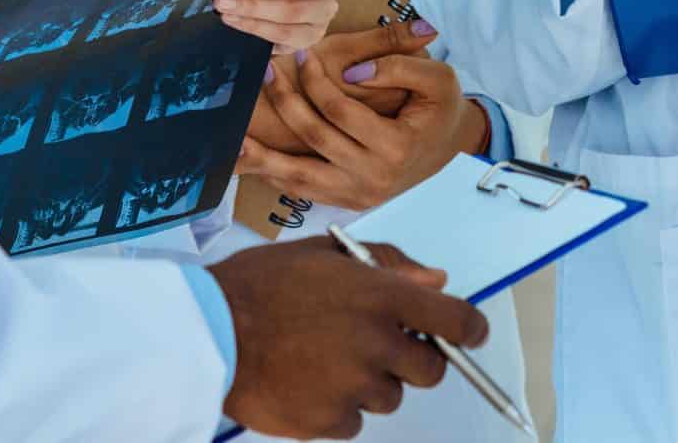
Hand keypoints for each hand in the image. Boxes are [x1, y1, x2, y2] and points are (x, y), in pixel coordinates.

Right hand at [210, 236, 486, 439]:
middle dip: (413, 359)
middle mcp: (378, 343)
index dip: (469, 329)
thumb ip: (387, 264)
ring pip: (388, 397)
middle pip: (431, 370)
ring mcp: (356, 387)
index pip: (456, 320)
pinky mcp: (330, 422)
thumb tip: (435, 279)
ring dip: (369, 384)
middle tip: (375, 346)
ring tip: (322, 359)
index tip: (469, 334)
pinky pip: (353, 422)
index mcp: (382, 296)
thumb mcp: (324, 254)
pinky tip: (305, 383)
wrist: (208, 332)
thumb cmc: (260, 286)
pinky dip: (337, 408)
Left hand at [239, 43, 483, 212]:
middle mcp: (374, 177)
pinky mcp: (347, 202)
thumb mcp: (437, 78)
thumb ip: (398, 65)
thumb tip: (352, 73)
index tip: (302, 53)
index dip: (317, 80)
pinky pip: (302, 191)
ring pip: (299, 176)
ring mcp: (358, 195)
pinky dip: (275, 175)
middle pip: (315, 138)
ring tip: (234, 136)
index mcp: (396, 146)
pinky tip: (251, 159)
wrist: (449, 146)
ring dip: (263, 158)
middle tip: (267, 71)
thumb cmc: (440, 108)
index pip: (341, 110)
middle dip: (286, 101)